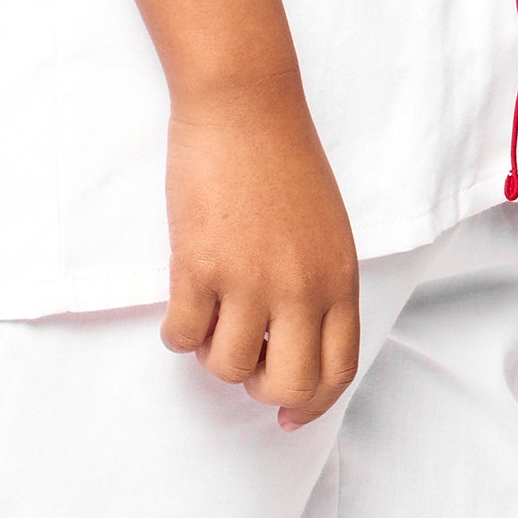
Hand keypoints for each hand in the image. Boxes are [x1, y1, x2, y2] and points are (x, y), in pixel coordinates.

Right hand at [160, 79, 359, 428]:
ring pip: (229, 367)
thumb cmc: (283, 155)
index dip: (311, 404)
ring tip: (210, 316)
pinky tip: (181, 306)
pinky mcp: (199, 266)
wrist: (244, 102)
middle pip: (288, 386)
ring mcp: (249, 280)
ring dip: (213, 354)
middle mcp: (301, 288)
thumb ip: (320, 285)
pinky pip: (183, 336)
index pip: (338, 371)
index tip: (287, 415)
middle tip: (242, 358)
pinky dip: (178, 333)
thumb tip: (294, 342)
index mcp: (339, 279)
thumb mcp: (326, 228)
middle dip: (259, 387)